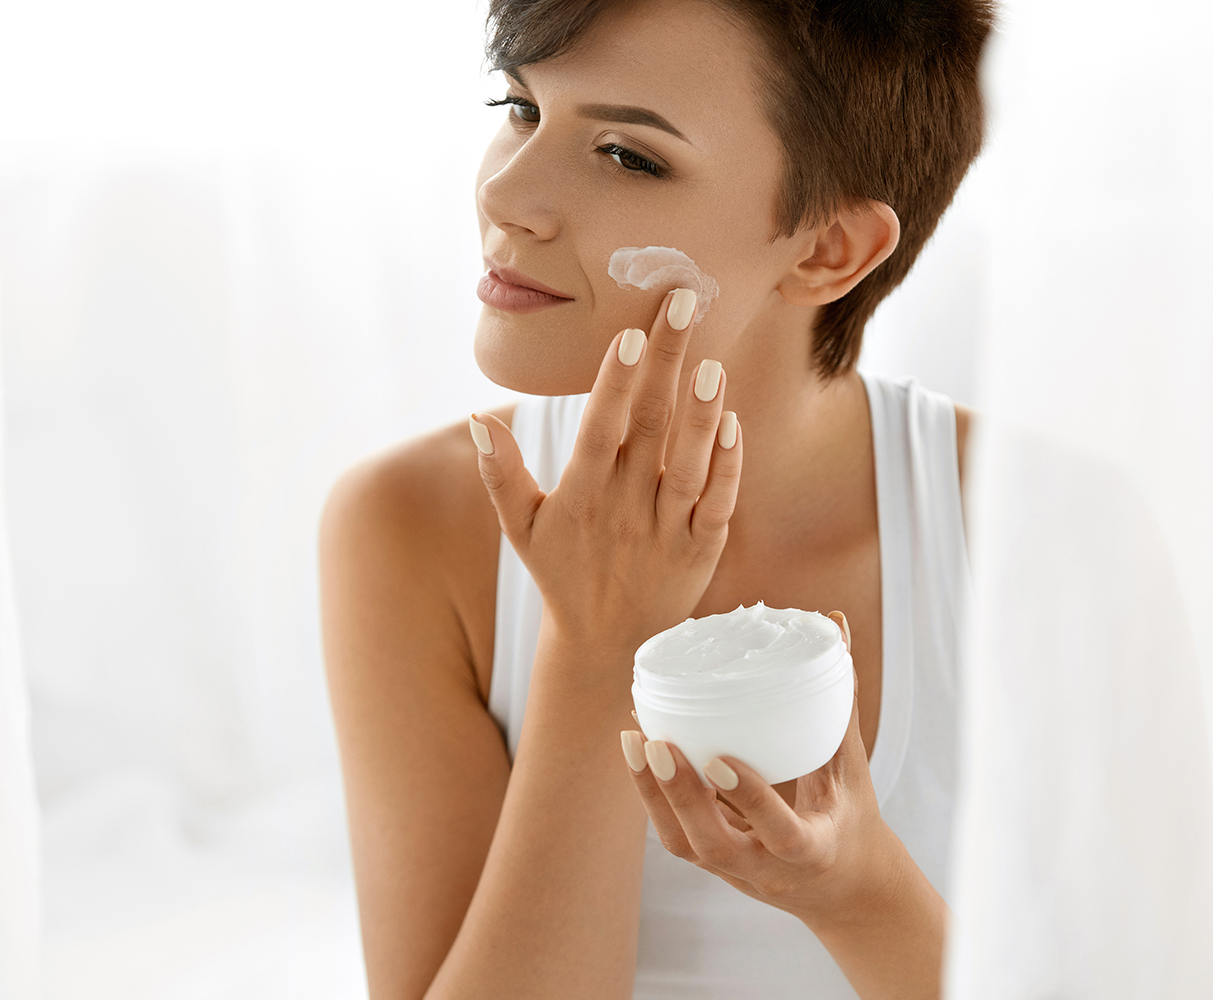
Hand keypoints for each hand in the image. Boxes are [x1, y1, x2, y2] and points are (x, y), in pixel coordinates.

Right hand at [468, 287, 741, 648]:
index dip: (614, 383)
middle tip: (685, 302)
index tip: (629, 333)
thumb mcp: (520, 527)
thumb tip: (479, 418)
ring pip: (687, 466)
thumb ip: (501, 473)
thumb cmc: (563, 572)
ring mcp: (666, 530)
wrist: (606, 645)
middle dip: (667, 362)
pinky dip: (727, 467)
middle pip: (650, 426)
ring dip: (701, 416)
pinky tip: (733, 425)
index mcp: (581, 495)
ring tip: (712, 365)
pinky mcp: (701, 550)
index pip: (599, 430)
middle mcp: (625, 508)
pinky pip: (718, 504)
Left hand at [621, 612, 907, 926]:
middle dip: (681, 796)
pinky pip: (676, 834)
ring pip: (683, 844)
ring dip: (654, 795)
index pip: (779, 830)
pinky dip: (654, 795)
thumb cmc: (852, 821)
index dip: (748, 798)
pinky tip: (640, 750)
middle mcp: (768, 869)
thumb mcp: (854, 771)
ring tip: (636, 739)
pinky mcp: (713, 865)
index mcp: (812, 849)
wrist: (844, 890)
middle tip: (659, 743)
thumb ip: (840, 704)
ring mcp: (735, 873)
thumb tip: (835, 625)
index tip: (718, 759)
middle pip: (713, 845)